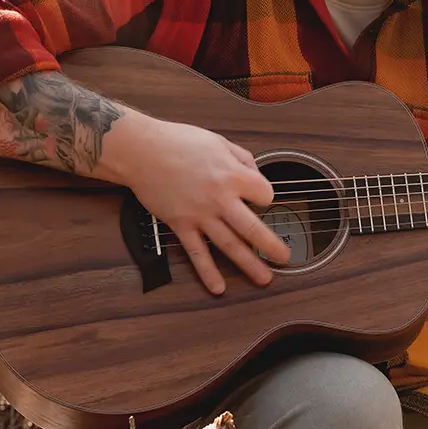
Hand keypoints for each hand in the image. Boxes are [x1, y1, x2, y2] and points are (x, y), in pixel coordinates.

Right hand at [115, 118, 291, 294]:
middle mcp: (220, 198)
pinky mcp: (181, 225)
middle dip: (271, 246)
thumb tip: (254, 172)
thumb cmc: (178, 142)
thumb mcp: (219, 141)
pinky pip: (197, 253)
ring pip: (229, 245)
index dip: (265, 196)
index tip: (260, 197)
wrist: (142, 150)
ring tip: (264, 278)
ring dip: (249, 264)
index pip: (264, 193)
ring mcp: (200, 215)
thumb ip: (242, 158)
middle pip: (253, 228)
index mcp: (232, 175)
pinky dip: (207, 272)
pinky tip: (218, 287)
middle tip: (284, 257)